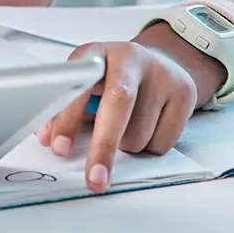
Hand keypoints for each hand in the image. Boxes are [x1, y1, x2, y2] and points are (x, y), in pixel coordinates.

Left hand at [37, 40, 200, 191]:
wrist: (161, 63)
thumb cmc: (113, 80)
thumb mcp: (86, 85)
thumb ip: (65, 109)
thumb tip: (48, 139)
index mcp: (97, 54)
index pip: (79, 82)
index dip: (67, 116)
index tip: (58, 147)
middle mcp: (130, 57)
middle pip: (118, 103)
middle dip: (103, 146)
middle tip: (94, 179)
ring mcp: (161, 73)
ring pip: (139, 132)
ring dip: (126, 147)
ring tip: (125, 127)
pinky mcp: (185, 92)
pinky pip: (162, 143)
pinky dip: (149, 147)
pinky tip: (148, 126)